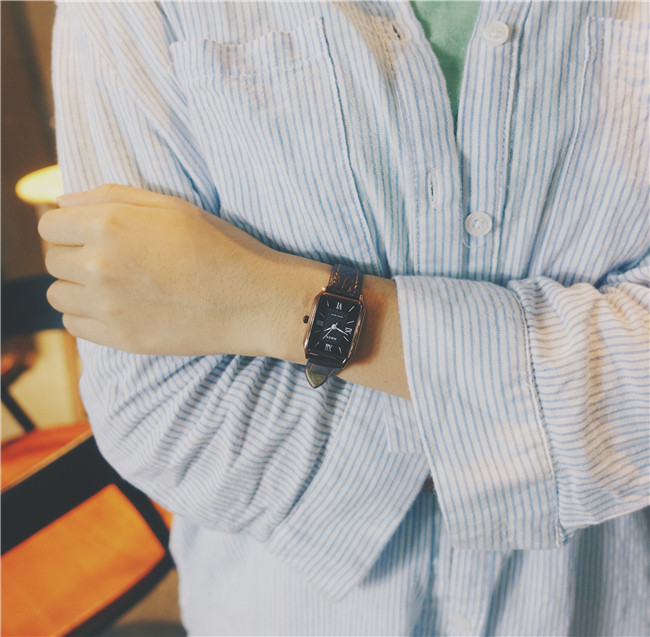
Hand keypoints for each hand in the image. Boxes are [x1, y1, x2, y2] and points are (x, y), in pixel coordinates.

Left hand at [38, 184, 299, 355]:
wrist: (252, 300)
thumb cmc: (219, 246)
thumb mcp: (172, 206)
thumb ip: (111, 197)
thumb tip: (61, 203)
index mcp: (110, 224)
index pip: (51, 224)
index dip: (71, 226)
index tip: (93, 234)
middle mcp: (99, 264)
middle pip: (53, 259)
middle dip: (76, 256)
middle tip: (114, 260)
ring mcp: (107, 305)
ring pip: (58, 294)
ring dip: (78, 287)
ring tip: (115, 286)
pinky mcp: (119, 337)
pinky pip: (73, 325)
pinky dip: (87, 315)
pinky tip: (118, 308)